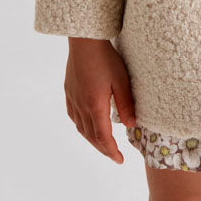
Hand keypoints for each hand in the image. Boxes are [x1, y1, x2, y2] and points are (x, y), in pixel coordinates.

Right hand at [64, 37, 136, 163]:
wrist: (84, 40)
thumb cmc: (105, 57)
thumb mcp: (121, 79)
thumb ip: (126, 103)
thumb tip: (131, 125)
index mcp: (95, 105)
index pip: (103, 136)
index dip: (111, 151)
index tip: (119, 160)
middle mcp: (81, 106)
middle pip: (91, 136)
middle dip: (103, 148)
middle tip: (113, 155)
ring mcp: (73, 98)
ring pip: (81, 127)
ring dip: (92, 139)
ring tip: (102, 144)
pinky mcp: (69, 90)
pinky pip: (73, 116)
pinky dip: (81, 126)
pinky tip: (86, 124)